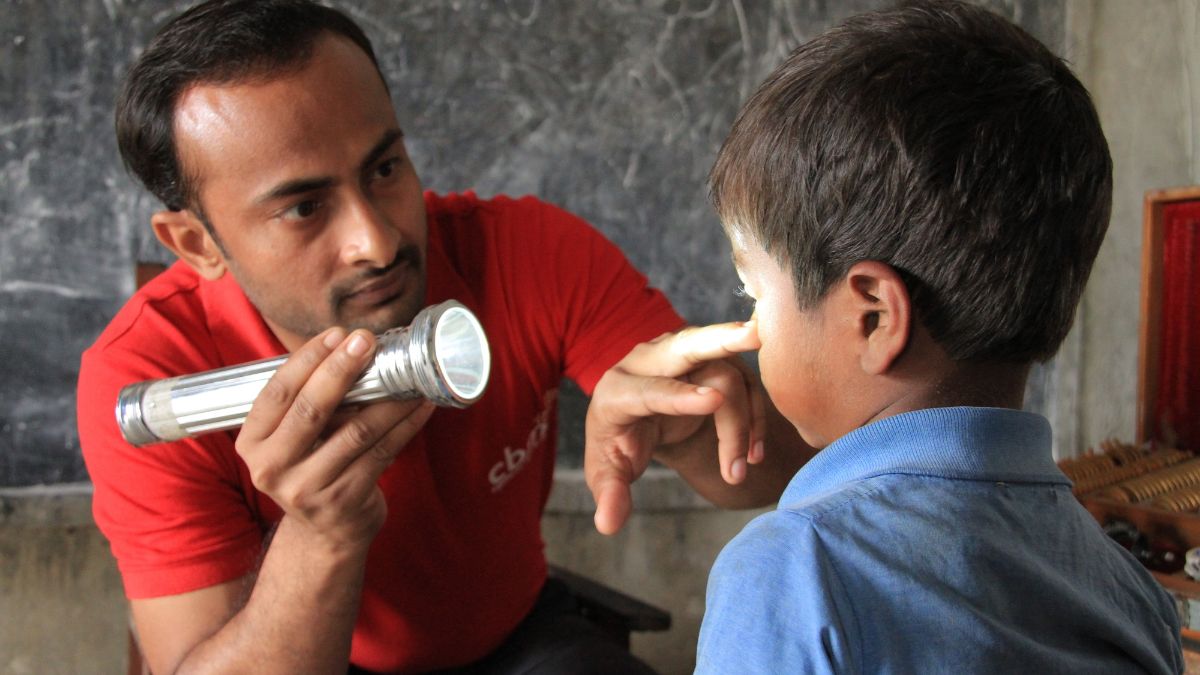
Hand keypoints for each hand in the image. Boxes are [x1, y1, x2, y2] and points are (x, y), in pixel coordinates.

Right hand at [236, 327, 434, 551]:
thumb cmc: (312, 469)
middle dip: (342, 369)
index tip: (337, 334)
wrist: (324, 534)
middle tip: (367, 341)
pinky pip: (382, 452)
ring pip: (356, 431)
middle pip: (312, 409)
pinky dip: (405, 425)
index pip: (277, 393)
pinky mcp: (345, 500)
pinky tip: (420, 405)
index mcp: (253, 444)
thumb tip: (349, 347)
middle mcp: (272, 468)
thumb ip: (307, 401)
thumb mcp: (292, 440)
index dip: (307, 360)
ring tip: (408, 371)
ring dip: (387, 398)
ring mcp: (308, 488)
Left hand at [584, 321, 762, 533]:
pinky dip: (755, 418)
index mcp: (618, 388)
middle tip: (755, 333)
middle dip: (721, 337)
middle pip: (688, 344)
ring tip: (741, 470)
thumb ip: (609, 493)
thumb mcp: (608, 470)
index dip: (678, 395)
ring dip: (741, 424)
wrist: (637, 419)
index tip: (714, 402)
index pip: (649, 389)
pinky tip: (754, 455)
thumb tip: (608, 523)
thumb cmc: (618, 443)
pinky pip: (745, 386)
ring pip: (726, 375)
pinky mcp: (715, 364)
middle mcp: (651, 362)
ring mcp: (686, 358)